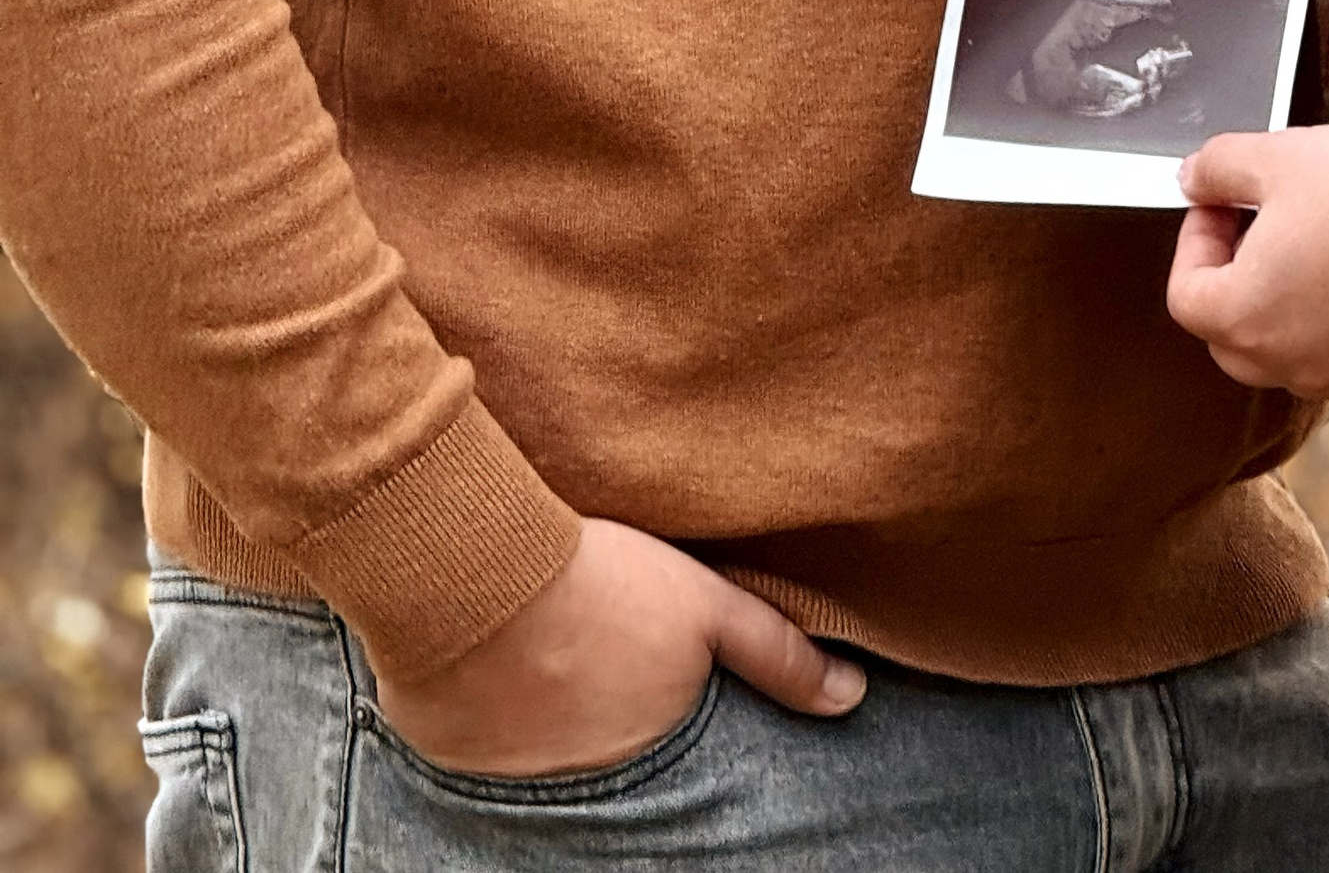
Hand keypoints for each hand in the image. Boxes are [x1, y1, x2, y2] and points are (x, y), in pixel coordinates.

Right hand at [374, 516, 862, 779]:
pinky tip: (490, 659)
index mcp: (644, 745)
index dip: (658, 710)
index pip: (665, 747)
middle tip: (592, 655)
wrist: (477, 576)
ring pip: (538, 745)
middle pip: (601, 748)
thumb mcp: (707, 605)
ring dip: (543, 706)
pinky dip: (484, 705)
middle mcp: (582, 779)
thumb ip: (776, 653)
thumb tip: (852, 698)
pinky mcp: (448, 751)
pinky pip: (473, 738)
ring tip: (545, 649)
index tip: (646, 677)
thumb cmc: (601, 585)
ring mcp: (511, 775)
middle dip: (601, 711)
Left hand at [1166, 124, 1328, 401]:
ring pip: (1291, 351)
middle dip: (1237, 281)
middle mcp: (1288, 364)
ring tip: (1323, 246)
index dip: (1196, 242)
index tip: (1224, 204)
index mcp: (1245, 317)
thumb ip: (1218, 168)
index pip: (1186, 296)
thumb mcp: (1278, 158)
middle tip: (1265, 226)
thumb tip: (1191, 179)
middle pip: (1232, 336)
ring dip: (1291, 306)